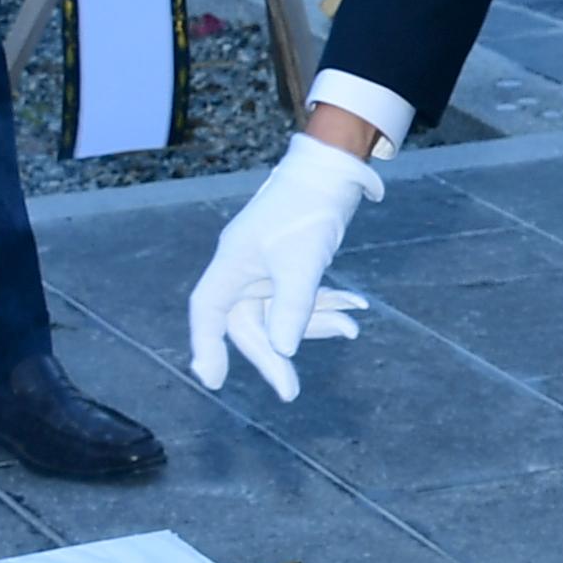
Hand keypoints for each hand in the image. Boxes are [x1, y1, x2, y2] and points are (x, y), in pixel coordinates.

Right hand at [182, 121, 385, 397]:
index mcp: (232, 264)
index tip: (212, 379)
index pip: (208, 312)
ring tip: (352, 328)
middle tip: (291, 391)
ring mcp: (267, 268)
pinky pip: (302, 296)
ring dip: (316, 324)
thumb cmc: (308, 210)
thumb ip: (292, 308)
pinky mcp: (290, 265)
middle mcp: (244, 269)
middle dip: (274, 355)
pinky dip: (327, 304)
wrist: (334, 171)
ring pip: (282, 313)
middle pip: (249, 323)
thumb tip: (284, 351)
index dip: (205, 345)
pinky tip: (356, 306)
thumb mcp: (302, 263)